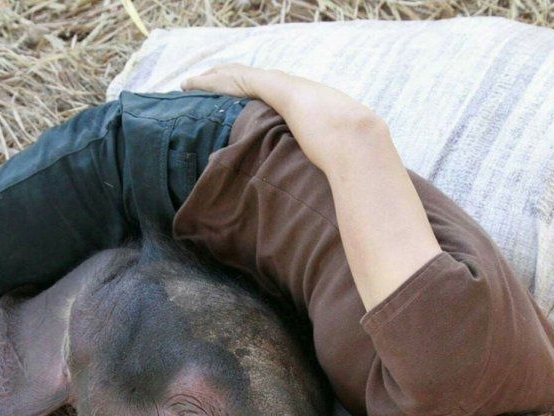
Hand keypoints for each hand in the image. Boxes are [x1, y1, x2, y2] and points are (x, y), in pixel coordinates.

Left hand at [183, 65, 383, 172]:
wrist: (361, 147)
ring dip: (216, 78)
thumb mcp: (329, 168)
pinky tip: (198, 83)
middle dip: (226, 81)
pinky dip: (217, 81)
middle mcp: (299, 91)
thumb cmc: (351, 165)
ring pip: (243, 76)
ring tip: (192, 83)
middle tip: (202, 86)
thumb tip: (315, 200)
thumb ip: (317, 174)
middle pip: (253, 81)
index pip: (271, 95)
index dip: (248, 94)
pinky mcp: (280, 91)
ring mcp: (290, 88)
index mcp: (309, 106)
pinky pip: (241, 80)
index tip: (230, 102)